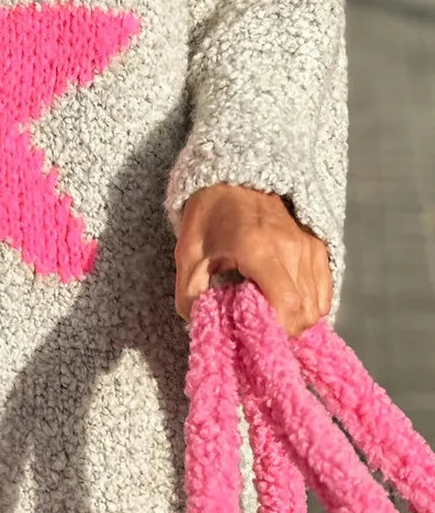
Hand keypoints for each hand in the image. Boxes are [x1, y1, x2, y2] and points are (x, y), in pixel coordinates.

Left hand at [174, 182, 331, 336]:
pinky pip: (325, 292)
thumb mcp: (188, 254)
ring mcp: (310, 247)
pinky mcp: (318, 247)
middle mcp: (292, 248)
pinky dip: (310, 307)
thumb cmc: (208, 216)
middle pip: (305, 311)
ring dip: (297, 320)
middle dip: (284, 329)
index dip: (275, 328)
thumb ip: (190, 295)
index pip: (286, 303)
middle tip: (258, 327)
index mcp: (259, 248)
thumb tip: (202, 326)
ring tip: (270, 315)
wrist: (233, 177)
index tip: (254, 334)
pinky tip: (286, 305)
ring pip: (318, 305)